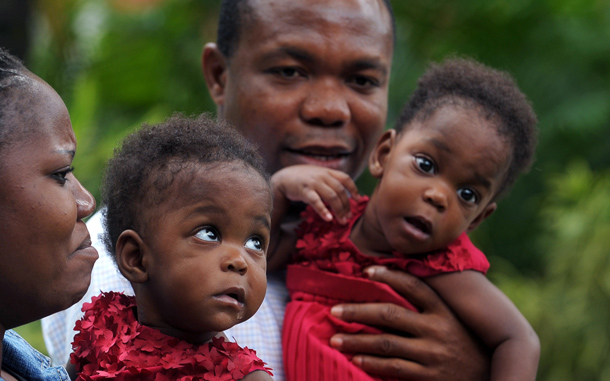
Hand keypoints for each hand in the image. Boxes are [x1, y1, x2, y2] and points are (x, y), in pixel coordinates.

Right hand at [271, 165, 359, 223]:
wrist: (283, 178)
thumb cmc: (303, 179)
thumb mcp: (318, 175)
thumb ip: (330, 180)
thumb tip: (345, 194)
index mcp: (327, 171)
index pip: (345, 178)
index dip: (353, 188)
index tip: (357, 199)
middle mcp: (322, 175)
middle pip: (340, 191)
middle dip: (346, 205)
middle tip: (349, 217)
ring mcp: (313, 183)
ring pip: (331, 197)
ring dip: (339, 210)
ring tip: (342, 221)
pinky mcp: (304, 191)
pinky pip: (316, 202)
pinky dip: (323, 211)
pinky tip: (328, 219)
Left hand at [329, 266, 490, 380]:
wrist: (492, 379)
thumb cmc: (469, 347)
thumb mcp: (456, 322)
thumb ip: (432, 308)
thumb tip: (401, 285)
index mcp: (444, 311)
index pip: (414, 286)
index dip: (389, 275)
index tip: (366, 270)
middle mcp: (438, 329)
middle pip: (390, 314)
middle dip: (358, 311)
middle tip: (334, 310)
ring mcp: (432, 354)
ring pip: (386, 343)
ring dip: (357, 340)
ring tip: (335, 338)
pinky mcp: (428, 376)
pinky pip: (393, 368)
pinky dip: (371, 362)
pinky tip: (355, 358)